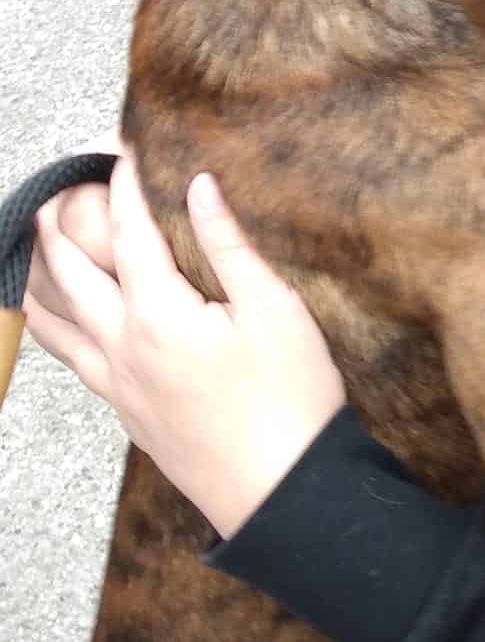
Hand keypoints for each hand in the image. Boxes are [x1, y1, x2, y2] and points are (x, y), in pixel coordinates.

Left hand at [23, 157, 345, 538]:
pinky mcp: (125, 413)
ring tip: (36, 248)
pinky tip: (61, 322)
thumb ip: (229, 245)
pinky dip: (52, 328)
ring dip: (41, 278)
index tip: (122, 151)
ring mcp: (117, 384)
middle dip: (61, 225)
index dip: (123, 185)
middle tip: (59, 191)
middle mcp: (122, 346)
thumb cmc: (290, 397)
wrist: (281, 491)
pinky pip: (70, 361)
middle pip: (70, 273)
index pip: (129, 231)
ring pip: (54, 323)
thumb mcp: (274, 310)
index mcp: (159, 314)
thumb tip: (200, 186)